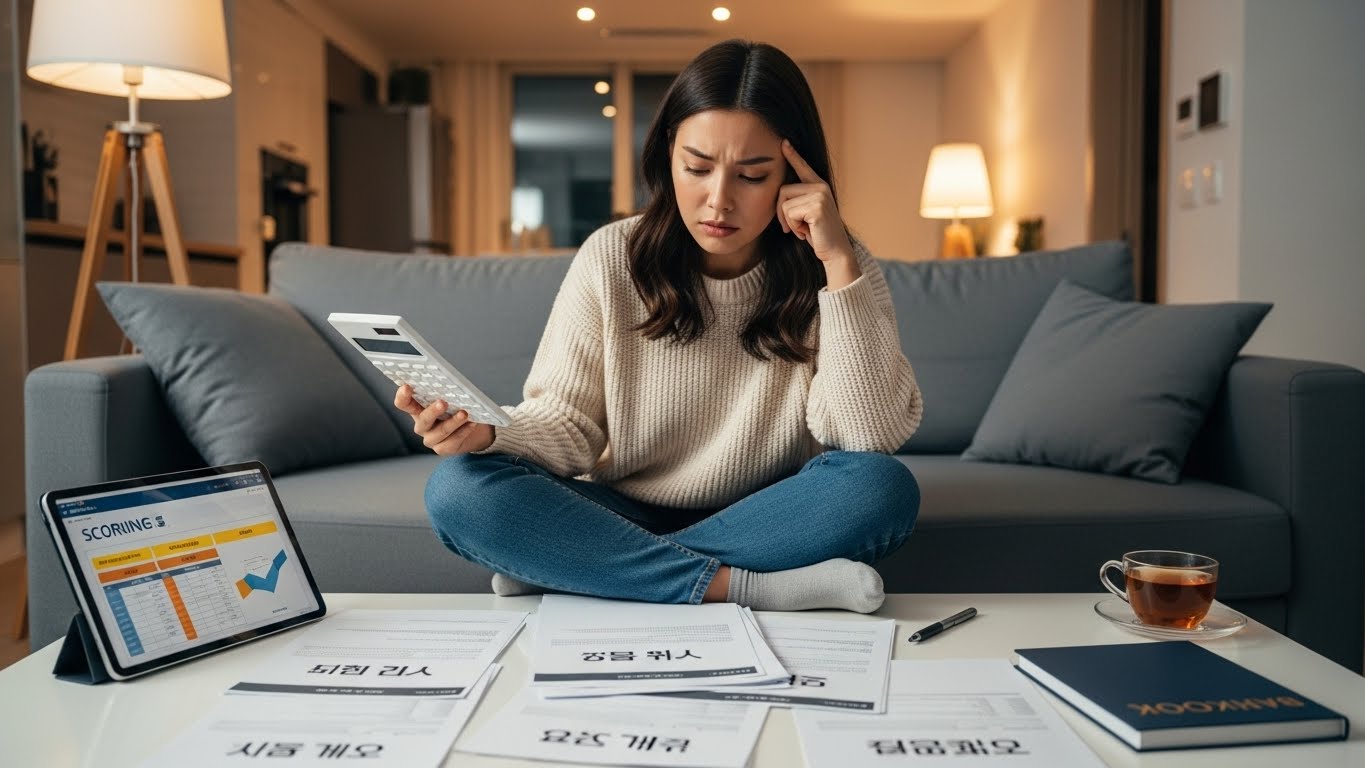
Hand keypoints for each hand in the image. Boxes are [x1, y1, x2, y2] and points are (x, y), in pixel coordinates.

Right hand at [394, 384, 494, 455]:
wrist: (473, 432)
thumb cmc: (457, 409)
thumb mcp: (450, 399)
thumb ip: (445, 393)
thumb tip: (452, 384)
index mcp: (417, 409)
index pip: (403, 403)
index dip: (402, 396)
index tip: (407, 387)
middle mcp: (421, 425)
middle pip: (422, 419)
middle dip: (433, 411)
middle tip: (443, 402)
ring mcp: (430, 439)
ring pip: (440, 432)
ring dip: (453, 422)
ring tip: (464, 413)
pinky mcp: (442, 449)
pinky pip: (452, 442)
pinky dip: (463, 431)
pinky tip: (472, 423)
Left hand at [777, 140, 855, 263]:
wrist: (835, 252)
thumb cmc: (818, 235)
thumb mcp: (806, 215)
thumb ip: (797, 201)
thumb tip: (779, 194)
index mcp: (818, 187)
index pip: (803, 167)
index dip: (793, 155)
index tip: (784, 142)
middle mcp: (820, 187)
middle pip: (782, 191)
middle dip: (781, 213)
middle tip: (793, 227)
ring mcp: (820, 195)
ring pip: (784, 203)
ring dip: (788, 222)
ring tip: (804, 229)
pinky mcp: (817, 206)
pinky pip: (789, 213)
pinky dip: (793, 227)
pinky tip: (807, 232)